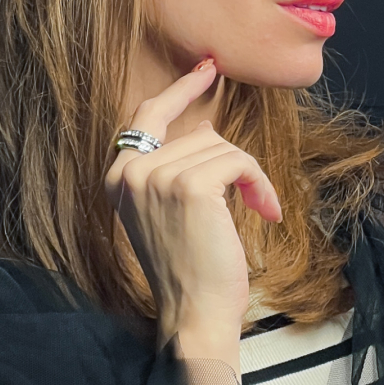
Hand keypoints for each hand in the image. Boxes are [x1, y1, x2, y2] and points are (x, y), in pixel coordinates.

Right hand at [104, 59, 281, 371]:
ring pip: (222, 148)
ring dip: (249, 178)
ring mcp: (157, 178)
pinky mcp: (190, 187)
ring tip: (256, 210)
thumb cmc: (189, 269)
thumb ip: (175, 168)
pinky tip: (265, 211)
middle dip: (232, 165)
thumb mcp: (171, 212)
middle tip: (251, 199)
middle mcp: (130, 173)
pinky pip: (239, 162)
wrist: (194, 315)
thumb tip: (204, 127)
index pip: (147, 115)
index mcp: (118, 178)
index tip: (208, 69)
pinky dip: (260, 184)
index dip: (180, 90)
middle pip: (199, 135)